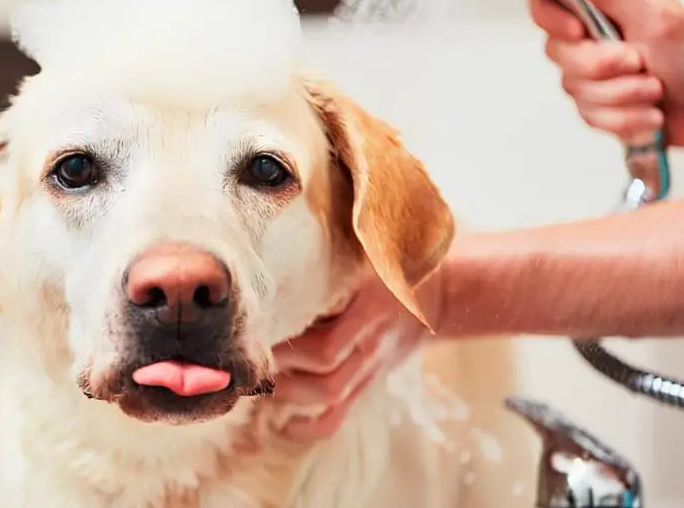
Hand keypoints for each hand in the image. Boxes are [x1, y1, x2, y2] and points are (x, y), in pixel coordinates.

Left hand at [272, 270, 428, 441]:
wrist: (437, 296)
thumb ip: (334, 260)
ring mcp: (372, 369)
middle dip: (281, 373)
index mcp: (372, 310)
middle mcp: (372, 346)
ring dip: (288, 395)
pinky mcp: (368, 384)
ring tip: (257, 379)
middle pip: (326, 378)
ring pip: (330, 399)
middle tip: (246, 360)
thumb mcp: (370, 255)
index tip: (256, 336)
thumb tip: (284, 254)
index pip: (327, 346)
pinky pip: (341, 417)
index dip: (289, 349)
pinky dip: (310, 428)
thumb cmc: (392, 266)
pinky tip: (283, 425)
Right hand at [528, 0, 683, 146]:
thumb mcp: (652, 15)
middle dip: (601, 68)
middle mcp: (590, 35)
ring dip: (621, 96)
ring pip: (575, 90)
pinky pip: (590, 117)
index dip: (551, 19)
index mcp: (599, 3)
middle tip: (639, 62)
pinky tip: (648, 111)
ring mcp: (592, 72)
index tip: (578, 31)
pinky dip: (624, 119)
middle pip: (558, 53)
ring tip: (654, 89)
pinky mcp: (598, 103)